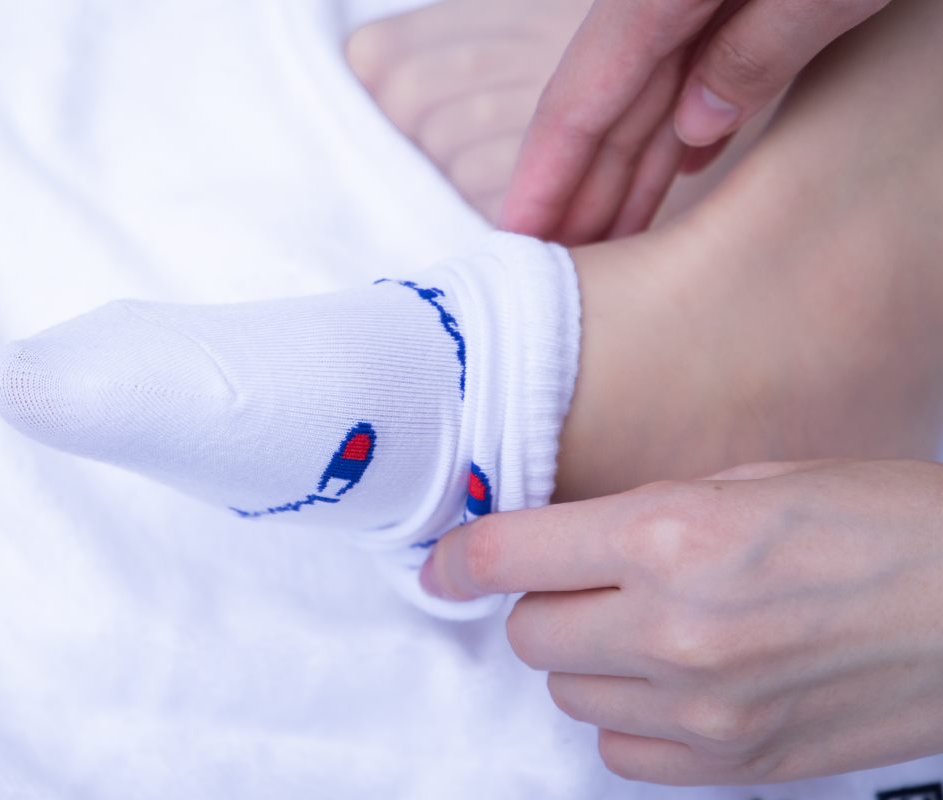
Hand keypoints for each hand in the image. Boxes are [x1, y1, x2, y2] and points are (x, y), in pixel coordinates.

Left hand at [420, 459, 942, 784]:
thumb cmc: (884, 521)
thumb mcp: (751, 479)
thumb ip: (642, 514)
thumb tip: (566, 542)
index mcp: (670, 536)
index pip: (509, 554)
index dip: (459, 559)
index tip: (445, 566)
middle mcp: (673, 628)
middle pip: (529, 634)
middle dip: (544, 603)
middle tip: (592, 582)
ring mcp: (705, 707)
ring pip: (569, 695)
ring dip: (588, 660)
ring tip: (650, 628)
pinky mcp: (738, 763)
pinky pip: (622, 752)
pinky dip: (628, 717)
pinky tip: (674, 682)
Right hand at [499, 0, 889, 243]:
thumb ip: (760, 47)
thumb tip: (698, 128)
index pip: (583, 100)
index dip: (547, 176)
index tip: (521, 239)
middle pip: (607, 105)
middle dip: (582, 189)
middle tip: (562, 270)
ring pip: (652, 91)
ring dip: (631, 166)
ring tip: (612, 240)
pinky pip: (696, 65)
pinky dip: (684, 121)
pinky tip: (683, 162)